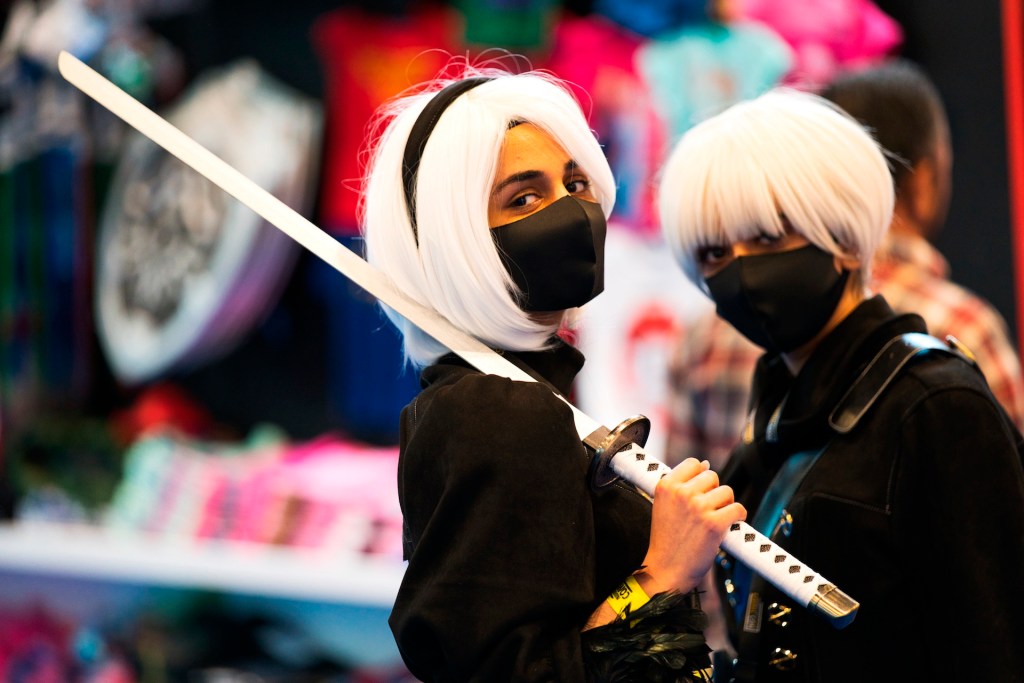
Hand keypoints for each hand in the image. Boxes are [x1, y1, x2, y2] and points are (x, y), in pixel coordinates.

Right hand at [640, 458, 745, 593]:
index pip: (693, 463)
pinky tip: (729, 524)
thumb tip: (705, 464)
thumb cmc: (666, 541)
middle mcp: (681, 493)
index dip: (700, 477)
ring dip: (726, 505)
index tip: (700, 491)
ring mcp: (698, 507)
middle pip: (712, 476)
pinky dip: (738, 517)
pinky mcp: (714, 523)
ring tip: (716, 518)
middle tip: (708, 509)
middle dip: (713, 491)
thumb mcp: (663, 506)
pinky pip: (738, 509)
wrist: (665, 570)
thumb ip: (681, 485)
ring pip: (727, 491)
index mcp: (666, 486)